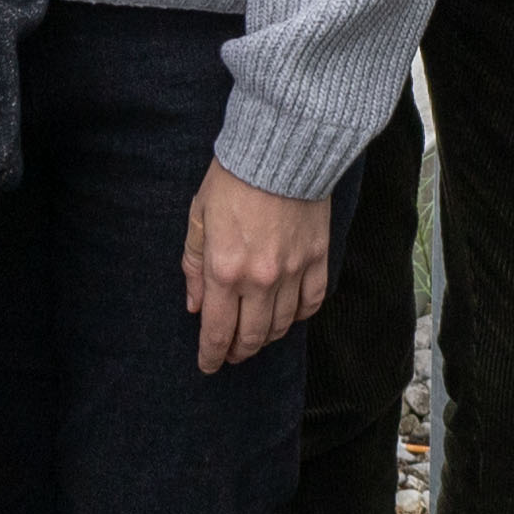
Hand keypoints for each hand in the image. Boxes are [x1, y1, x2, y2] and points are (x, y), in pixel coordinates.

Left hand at [179, 163, 332, 375]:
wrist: (282, 147)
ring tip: (257, 336)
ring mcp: (293, 272)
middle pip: (252, 336)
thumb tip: (196, 304)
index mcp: (226, 270)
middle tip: (232, 354)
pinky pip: (312, 302)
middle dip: (239, 351)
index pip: (218, 331)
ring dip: (267, 337)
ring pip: (282, 325)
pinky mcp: (318, 259)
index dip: (212, 355)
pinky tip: (290, 314)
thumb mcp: (199, 217)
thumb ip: (195, 265)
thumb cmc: (234, 177)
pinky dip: (300, 315)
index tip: (208, 365)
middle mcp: (260, 279)